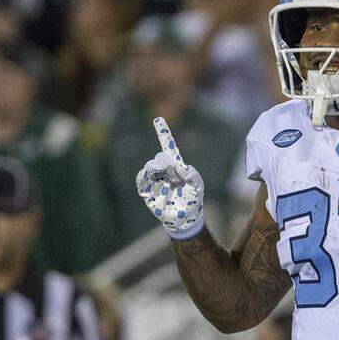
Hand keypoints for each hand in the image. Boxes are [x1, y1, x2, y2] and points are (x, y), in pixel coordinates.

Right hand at [135, 117, 206, 238]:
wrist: (185, 220)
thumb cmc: (193, 202)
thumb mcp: (197, 188)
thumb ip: (194, 176)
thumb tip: (182, 166)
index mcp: (176, 168)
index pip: (169, 149)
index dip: (164, 134)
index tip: (158, 119)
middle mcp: (164, 171)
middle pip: (159, 158)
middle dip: (165, 163)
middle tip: (174, 174)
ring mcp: (155, 180)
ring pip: (149, 167)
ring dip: (155, 169)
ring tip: (164, 178)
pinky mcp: (146, 190)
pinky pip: (141, 179)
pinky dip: (144, 178)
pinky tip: (151, 182)